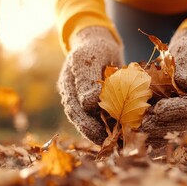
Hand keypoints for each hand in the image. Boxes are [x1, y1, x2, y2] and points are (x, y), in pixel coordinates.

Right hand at [58, 27, 123, 144]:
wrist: (100, 43)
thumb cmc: (94, 47)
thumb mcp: (88, 58)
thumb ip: (86, 79)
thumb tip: (88, 103)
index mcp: (68, 84)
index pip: (74, 106)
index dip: (86, 119)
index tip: (105, 131)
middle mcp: (71, 94)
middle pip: (78, 117)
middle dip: (92, 131)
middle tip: (107, 142)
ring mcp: (80, 99)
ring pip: (86, 120)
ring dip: (98, 132)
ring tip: (113, 142)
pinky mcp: (92, 102)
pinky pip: (96, 117)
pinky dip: (106, 126)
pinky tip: (118, 134)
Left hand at [141, 28, 186, 146]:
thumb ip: (186, 64)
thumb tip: (182, 81)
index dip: (178, 108)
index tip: (159, 109)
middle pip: (185, 122)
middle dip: (163, 125)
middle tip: (142, 125)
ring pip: (175, 130)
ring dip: (156, 133)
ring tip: (137, 131)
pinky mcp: (178, 117)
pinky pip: (168, 131)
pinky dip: (154, 136)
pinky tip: (137, 136)